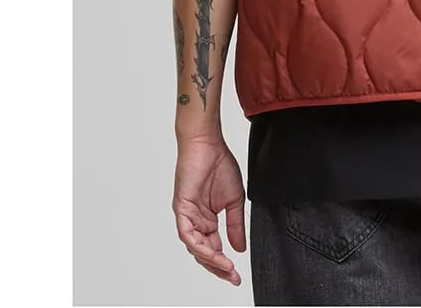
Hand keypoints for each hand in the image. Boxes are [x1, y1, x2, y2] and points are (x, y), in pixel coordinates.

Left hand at [172, 135, 246, 285]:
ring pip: (195, 247)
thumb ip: (235, 225)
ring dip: (210, 259)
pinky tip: (212, 252)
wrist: (208, 144)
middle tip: (232, 277)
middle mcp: (196, 221)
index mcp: (207, 219)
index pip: (214, 248)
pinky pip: (187, 234)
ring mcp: (187, 216)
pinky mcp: (181, 209)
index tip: (236, 274)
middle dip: (218, 267)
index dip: (224, 263)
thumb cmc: (219, 164)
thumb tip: (239, 248)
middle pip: (204, 252)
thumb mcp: (234, 200)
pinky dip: (199, 245)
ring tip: (225, 266)